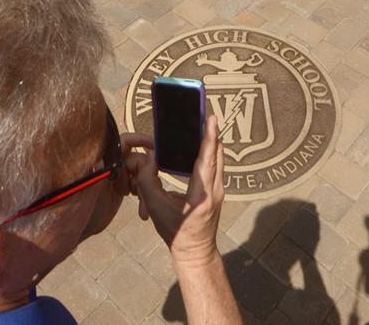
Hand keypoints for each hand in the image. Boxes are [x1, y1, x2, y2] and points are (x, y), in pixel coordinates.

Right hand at [129, 115, 225, 268]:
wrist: (195, 252)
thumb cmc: (175, 233)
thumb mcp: (156, 209)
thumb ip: (148, 183)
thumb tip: (148, 160)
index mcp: (201, 195)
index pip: (207, 159)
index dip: (208, 137)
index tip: (210, 118)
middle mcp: (215, 191)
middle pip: (217, 155)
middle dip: (212, 134)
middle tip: (206, 116)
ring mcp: (220, 192)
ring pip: (220, 160)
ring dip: (213, 143)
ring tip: (206, 126)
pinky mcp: (219, 193)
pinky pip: (217, 167)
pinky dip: (212, 154)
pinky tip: (204, 148)